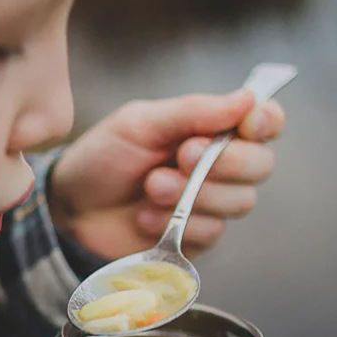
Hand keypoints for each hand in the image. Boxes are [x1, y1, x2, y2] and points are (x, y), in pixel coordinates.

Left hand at [48, 90, 284, 258]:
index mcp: (209, 129)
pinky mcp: (194, 237)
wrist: (70, 207)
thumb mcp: (139, 124)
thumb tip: (248, 99)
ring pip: (239, 202)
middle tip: (181, 157)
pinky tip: (145, 218)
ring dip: (193, 194)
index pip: (263, 121)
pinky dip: (178, 223)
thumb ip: (191, 112)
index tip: (249, 123)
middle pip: (260, 166)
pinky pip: (211, 232)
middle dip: (225, 163)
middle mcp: (218, 166)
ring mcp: (209, 204)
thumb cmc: (103, 158)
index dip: (266, 121)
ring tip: (150, 188)